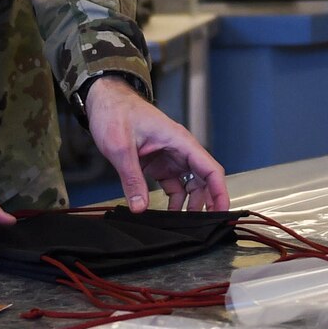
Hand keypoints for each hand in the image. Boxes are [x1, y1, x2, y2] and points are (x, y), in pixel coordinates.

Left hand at [84, 75, 228, 212]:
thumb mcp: (121, 147)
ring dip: (189, 204)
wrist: (104, 101)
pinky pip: (173, 185)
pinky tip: (167, 214)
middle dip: (207, 202)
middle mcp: (179, 149)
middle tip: (203, 227)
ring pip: (190, 184)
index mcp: (179, 141)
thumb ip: (132, 178)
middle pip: (204, 179)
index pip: (210, 168)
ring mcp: (170, 157)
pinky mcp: (159, 163)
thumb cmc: (115, 113)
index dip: (219, 191)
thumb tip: (140, 207)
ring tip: (182, 225)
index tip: (222, 212)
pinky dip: (174, 200)